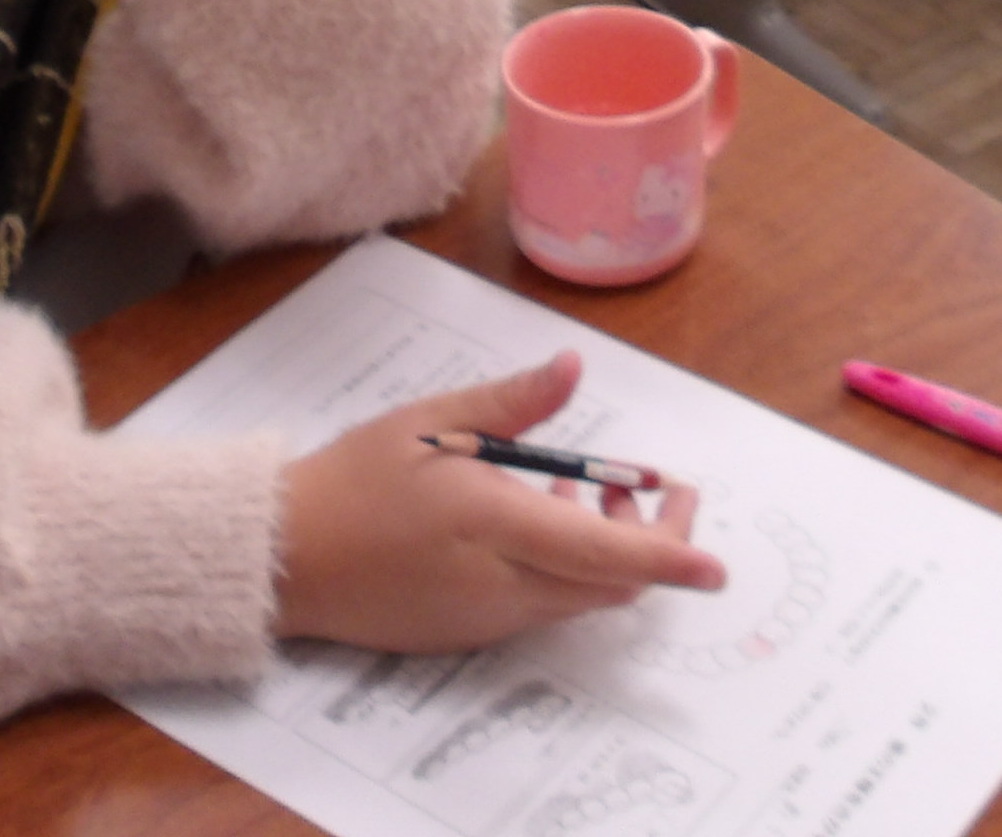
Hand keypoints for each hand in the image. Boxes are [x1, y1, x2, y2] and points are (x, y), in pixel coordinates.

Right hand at [277, 353, 723, 653]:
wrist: (286, 558)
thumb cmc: (355, 479)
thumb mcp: (430, 423)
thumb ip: (511, 403)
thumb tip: (572, 367)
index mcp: (494, 527)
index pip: (605, 557)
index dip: (668, 558)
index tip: (715, 565)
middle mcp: (500, 587)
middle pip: (607, 586)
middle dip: (648, 545)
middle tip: (644, 492)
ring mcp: (485, 620)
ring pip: (577, 598)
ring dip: (603, 556)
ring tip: (580, 496)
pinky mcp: (468, 635)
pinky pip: (540, 606)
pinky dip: (563, 571)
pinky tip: (537, 523)